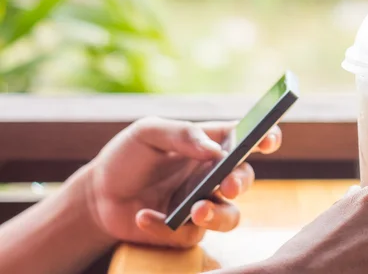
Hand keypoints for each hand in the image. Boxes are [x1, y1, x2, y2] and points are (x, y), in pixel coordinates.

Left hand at [84, 117, 280, 246]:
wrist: (98, 193)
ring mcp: (203, 204)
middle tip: (225, 184)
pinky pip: (190, 235)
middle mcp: (213, 175)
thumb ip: (183, 134)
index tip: (268, 140)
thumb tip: (216, 150)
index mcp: (210, 145)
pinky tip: (143, 217)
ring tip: (196, 211)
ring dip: (217, 215)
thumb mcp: (148, 133)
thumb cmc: (128, 156)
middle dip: (239, 182)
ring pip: (231, 216)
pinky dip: (165, 227)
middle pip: (243, 179)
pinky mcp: (186, 231)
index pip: (246, 139)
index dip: (265, 137)